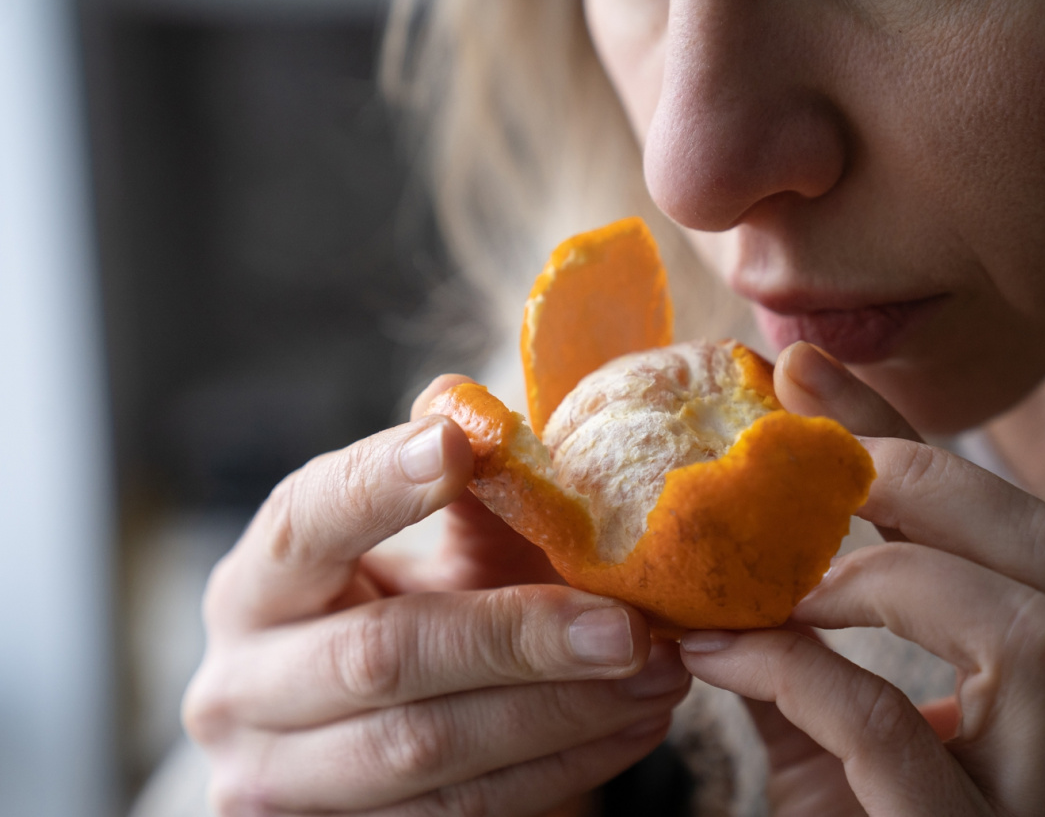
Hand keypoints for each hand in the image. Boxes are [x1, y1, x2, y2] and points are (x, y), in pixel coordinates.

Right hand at [183, 375, 690, 815]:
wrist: (360, 727)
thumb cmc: (411, 608)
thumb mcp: (431, 548)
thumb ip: (469, 492)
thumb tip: (504, 416)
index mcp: (256, 583)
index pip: (305, 523)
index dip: (378, 484)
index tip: (461, 444)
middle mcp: (239, 687)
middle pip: (382, 658)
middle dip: (519, 637)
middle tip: (626, 624)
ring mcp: (279, 781)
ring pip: (428, 752)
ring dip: (562, 713)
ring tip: (657, 672)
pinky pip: (464, 811)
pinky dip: (563, 767)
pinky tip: (633, 725)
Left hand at [679, 343, 1044, 814]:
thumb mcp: (829, 730)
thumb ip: (802, 638)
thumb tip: (736, 530)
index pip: (1007, 529)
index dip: (908, 439)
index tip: (804, 373)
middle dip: (930, 482)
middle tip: (812, 467)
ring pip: (1034, 629)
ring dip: (886, 578)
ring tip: (787, 580)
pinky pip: (895, 730)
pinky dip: (800, 672)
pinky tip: (720, 655)